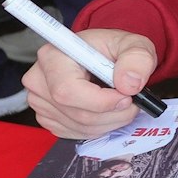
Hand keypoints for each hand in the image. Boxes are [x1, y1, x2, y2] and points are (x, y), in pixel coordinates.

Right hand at [22, 27, 159, 138]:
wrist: (103, 57)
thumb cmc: (113, 49)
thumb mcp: (134, 45)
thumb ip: (137, 59)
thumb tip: (129, 84)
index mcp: (53, 56)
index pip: (68, 91)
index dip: (102, 101)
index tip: (127, 97)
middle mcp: (39, 80)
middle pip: (78, 113)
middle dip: (114, 114)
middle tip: (133, 102)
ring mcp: (40, 102)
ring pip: (81, 127)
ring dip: (111, 121)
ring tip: (122, 103)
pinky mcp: (48, 118)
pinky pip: (77, 133)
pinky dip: (100, 126)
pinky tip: (106, 110)